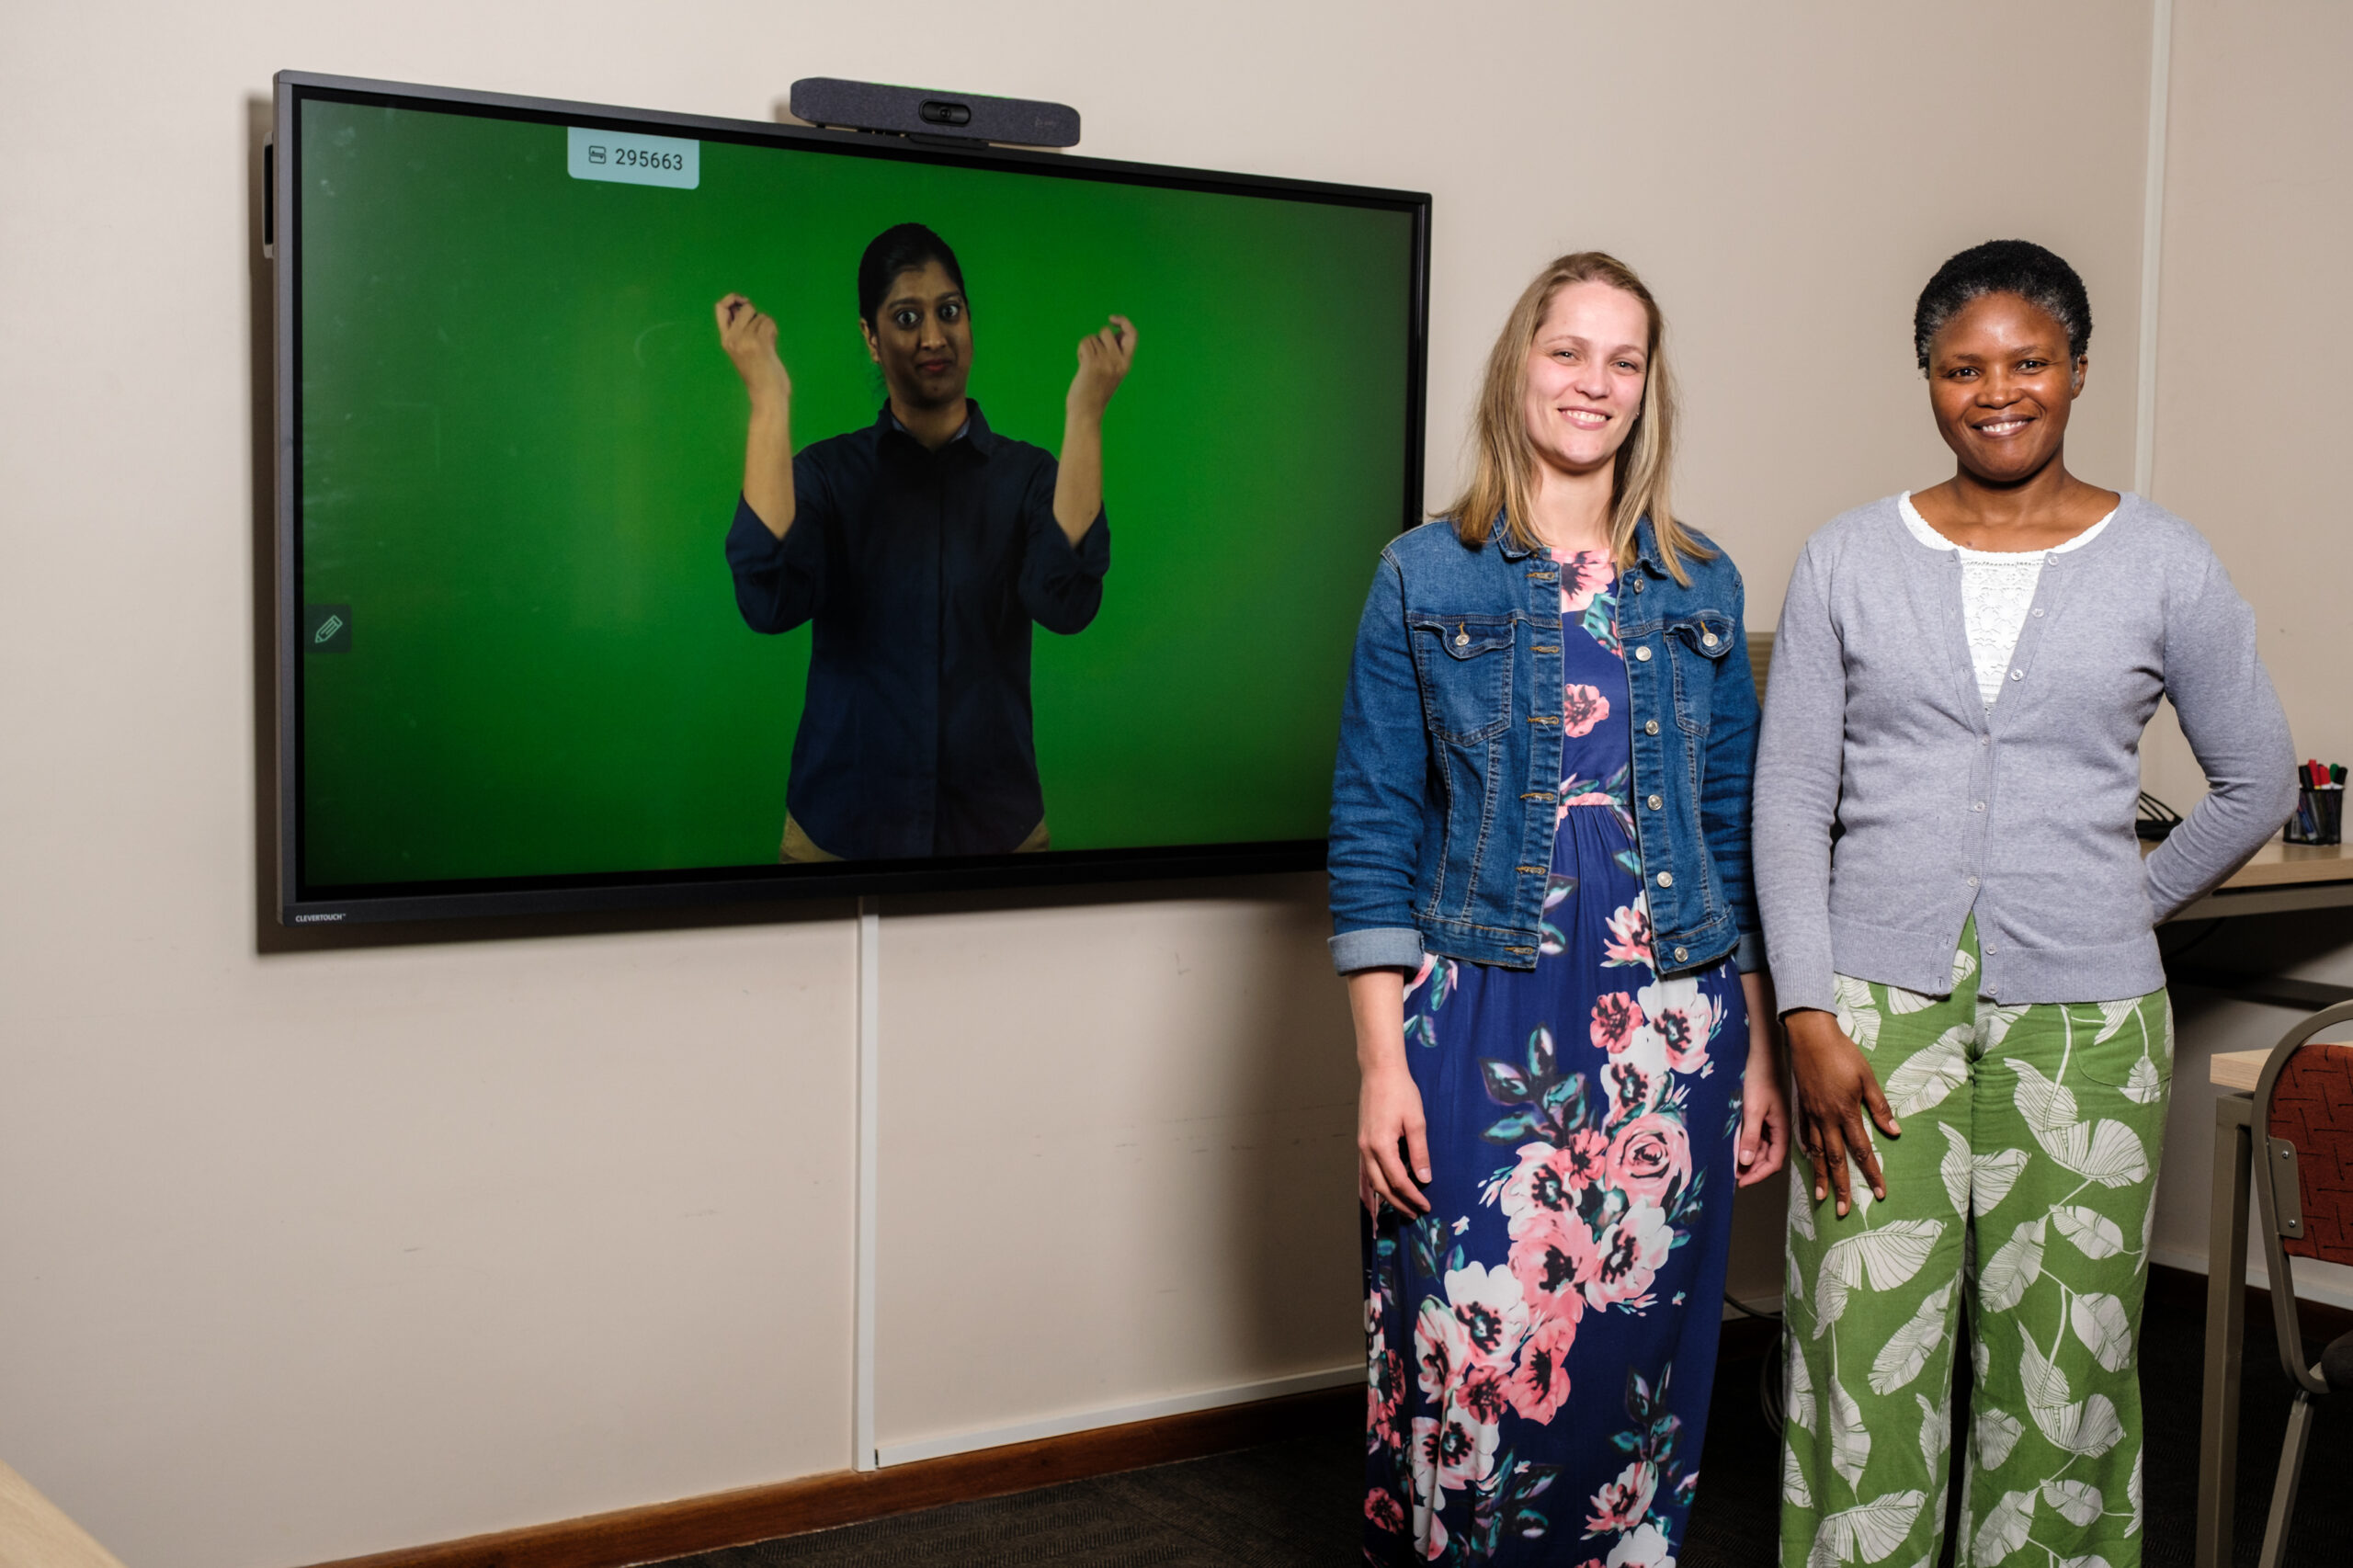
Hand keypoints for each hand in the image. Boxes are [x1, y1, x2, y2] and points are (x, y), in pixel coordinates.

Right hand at [714, 293, 790, 406]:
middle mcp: (732, 338)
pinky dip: (774, 331)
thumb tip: (745, 305)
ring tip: (767, 345)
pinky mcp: (759, 342)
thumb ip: (742, 330)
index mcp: (726, 340)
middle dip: (758, 315)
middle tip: (762, 332)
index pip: (720, 308)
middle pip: (746, 308)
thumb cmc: (759, 374)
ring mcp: (745, 340)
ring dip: (768, 327)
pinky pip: (769, 323)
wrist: (767, 394)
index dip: (732, 298)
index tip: (743, 301)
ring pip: (760, 316)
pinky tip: (772, 345)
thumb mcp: (743, 350)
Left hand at [1066, 315, 1136, 417]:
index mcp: (1126, 363)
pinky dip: (1080, 351)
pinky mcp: (1092, 363)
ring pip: (1092, 338)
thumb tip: (1114, 331)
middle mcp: (1118, 361)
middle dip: (1096, 340)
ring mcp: (1106, 362)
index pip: (1132, 334)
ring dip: (1087, 348)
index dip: (1124, 321)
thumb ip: (1115, 352)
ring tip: (1087, 365)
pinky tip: (1082, 364)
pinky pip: (1085, 343)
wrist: (1087, 412)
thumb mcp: (1112, 371)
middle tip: (1094, 358)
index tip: (1113, 319)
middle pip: (1106, 332)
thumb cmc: (1096, 391)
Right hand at [1358, 1063, 1431, 1218]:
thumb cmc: (1400, 1092)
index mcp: (1381, 1145)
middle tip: (1415, 1214)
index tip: (1426, 1205)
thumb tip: (1424, 1178)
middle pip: (1381, 1187)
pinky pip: (1364, 1171)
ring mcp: (1362, 1146)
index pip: (1399, 1181)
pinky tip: (1375, 1195)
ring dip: (1384, 1198)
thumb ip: (1420, 1152)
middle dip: (1398, 1203)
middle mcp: (1367, 1149)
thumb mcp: (1416, 1121)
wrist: (1379, 1071)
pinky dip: (1370, 1187)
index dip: (1413, 1196)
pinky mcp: (1362, 1141)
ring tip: (1398, 1210)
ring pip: (1370, 1181)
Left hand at [1736, 1024, 1789, 1188]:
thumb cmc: (1759, 1078)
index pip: (1774, 1163)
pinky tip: (1733, 1146)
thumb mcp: (1752, 1109)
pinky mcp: (1764, 1115)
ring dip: (1748, 1158)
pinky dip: (1747, 1144)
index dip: (1758, 1175)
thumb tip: (1746, 1163)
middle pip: (1768, 1158)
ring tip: (1730, 1164)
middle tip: (1731, 1175)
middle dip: (1752, 1169)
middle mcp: (1779, 1129)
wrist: (1763, 1055)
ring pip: (1762, 1149)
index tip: (1741, 1182)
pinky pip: (1757, 1136)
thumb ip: (1751, 1137)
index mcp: (1782, 1130)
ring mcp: (1772, 1123)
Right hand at [1785, 1008, 1899, 1216]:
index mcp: (1846, 1113)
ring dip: (1821, 1177)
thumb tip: (1894, 1133)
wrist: (1810, 1036)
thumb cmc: (1842, 1054)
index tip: (1879, 1192)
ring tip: (1821, 1197)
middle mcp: (1826, 1119)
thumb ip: (1879, 1107)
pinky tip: (1811, 1160)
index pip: (1862, 1150)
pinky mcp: (1802, 1107)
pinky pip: (1804, 1135)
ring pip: (1818, 1153)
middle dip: (1841, 1187)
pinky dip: (1808, 1151)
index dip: (1872, 1173)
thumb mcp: (1867, 1078)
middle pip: (1836, 1160)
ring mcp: (1811, 1114)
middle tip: (1844, 1210)